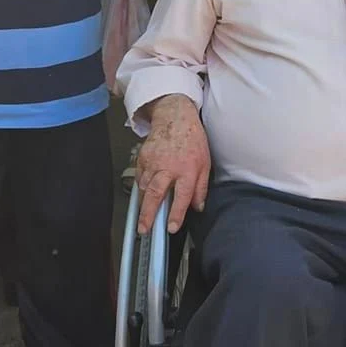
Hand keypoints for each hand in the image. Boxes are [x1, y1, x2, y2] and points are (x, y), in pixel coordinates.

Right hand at [136, 99, 210, 234]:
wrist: (175, 118)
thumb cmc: (192, 140)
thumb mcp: (205, 164)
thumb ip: (201, 188)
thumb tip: (198, 207)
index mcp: (187, 169)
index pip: (182, 196)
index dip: (177, 214)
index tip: (172, 228)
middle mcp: (169, 167)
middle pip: (156, 193)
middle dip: (149, 214)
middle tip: (144, 229)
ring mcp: (153, 162)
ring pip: (145, 187)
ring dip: (143, 204)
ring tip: (143, 218)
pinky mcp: (143, 158)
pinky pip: (140, 178)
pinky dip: (142, 188)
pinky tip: (145, 194)